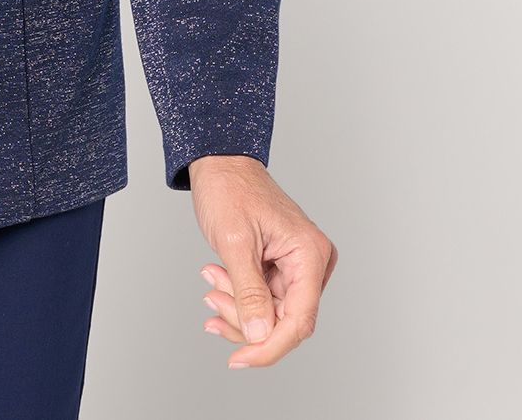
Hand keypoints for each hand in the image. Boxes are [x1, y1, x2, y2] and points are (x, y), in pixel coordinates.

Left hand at [188, 154, 334, 367]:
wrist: (219, 162)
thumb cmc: (229, 188)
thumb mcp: (234, 241)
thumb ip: (249, 291)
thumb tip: (260, 335)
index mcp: (310, 253)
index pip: (298, 321)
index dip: (269, 346)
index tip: (239, 359)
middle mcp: (311, 262)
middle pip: (283, 321)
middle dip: (243, 318)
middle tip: (210, 298)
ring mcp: (297, 266)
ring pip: (270, 314)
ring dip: (236, 306)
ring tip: (210, 279)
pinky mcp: (282, 268)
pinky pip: (262, 298)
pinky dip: (237, 296)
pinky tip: (216, 280)